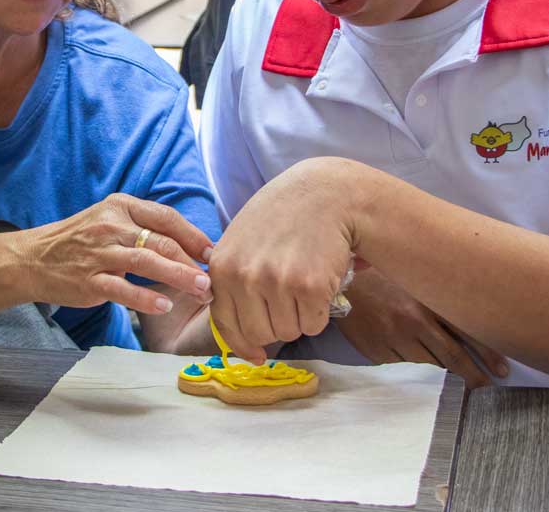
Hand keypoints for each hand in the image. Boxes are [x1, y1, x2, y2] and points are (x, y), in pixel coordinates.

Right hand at [21, 194, 213, 316]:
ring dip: (179, 277)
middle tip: (214, 279)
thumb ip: (144, 228)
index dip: (194, 236)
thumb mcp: (110, 221)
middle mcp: (111, 226)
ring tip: (202, 290)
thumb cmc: (80, 241)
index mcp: (120, 206)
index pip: (166, 217)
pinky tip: (165, 305)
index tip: (213, 253)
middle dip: (192, 261)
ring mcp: (99, 253)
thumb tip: (190, 244)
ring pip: (148, 263)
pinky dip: (146, 298)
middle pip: (162, 242)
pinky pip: (123, 290)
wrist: (33, 258)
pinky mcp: (89, 280)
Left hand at [206, 159, 358, 363]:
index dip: (243, 344)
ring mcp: (276, 281)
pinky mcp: (310, 287)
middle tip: (290, 298)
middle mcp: (244, 276)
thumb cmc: (284, 218)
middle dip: (276, 325)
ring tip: (305, 281)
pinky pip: (314, 324)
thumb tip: (239, 336)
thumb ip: (233, 280)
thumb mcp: (242, 241)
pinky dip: (321, 311)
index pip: (225, 323)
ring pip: (288, 331)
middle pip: (259, 333)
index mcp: (222, 266)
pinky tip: (321, 281)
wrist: (326, 194)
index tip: (257, 355)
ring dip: (301, 316)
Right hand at [335, 268, 507, 386]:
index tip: (503, 371)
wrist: (343, 283)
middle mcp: (415, 321)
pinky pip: (403, 368)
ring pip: (429, 368)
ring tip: (461, 389)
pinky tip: (421, 378)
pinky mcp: (379, 353)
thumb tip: (474, 328)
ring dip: (446, 379)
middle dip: (474, 376)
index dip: (489, 354)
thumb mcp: (416, 283)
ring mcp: (395, 339)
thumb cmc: (386, 280)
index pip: (467, 332)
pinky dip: (414, 374)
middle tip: (488, 390)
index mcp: (429, 301)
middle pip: (454, 356)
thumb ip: (440, 303)